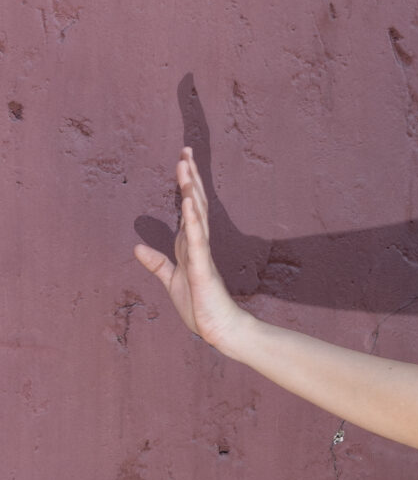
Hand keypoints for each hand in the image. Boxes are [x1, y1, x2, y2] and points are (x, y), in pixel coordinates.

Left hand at [132, 149, 244, 348]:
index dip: (185, 184)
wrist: (219, 330)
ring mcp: (201, 254)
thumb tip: (137, 247)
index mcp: (190, 245)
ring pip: (197, 215)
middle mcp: (198, 243)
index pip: (188, 207)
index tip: (183, 159)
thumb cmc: (200, 306)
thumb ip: (156, 263)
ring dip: (191, 190)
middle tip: (185, 150)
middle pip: (195, 203)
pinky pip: (197, 240)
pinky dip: (193, 221)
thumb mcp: (170, 280)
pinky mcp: (202, 268)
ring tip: (185, 166)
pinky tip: (189, 203)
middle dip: (190, 177)